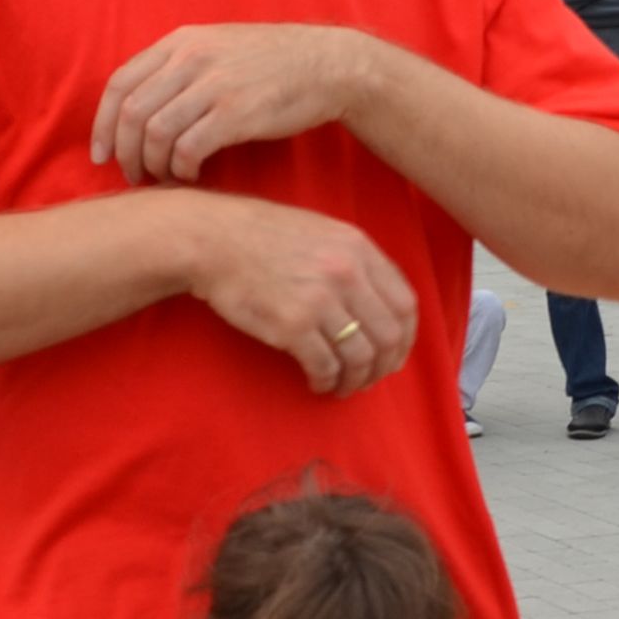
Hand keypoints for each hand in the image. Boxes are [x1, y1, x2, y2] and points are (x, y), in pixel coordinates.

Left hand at [93, 23, 365, 182]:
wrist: (327, 65)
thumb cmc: (271, 64)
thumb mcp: (217, 48)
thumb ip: (178, 68)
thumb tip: (139, 107)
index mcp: (180, 42)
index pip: (120, 83)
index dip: (102, 124)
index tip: (102, 155)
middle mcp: (191, 59)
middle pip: (132, 113)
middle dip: (125, 152)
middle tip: (134, 176)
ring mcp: (214, 84)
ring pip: (155, 133)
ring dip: (152, 164)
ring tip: (163, 178)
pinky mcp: (236, 112)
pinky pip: (188, 148)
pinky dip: (181, 169)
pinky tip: (191, 175)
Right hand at [179, 193, 418, 397]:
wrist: (213, 240)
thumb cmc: (263, 236)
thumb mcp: (322, 233)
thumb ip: (354, 262)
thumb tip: (379, 306)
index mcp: (359, 248)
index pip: (405, 304)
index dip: (405, 339)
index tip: (394, 355)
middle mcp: (346, 273)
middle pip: (388, 336)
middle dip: (383, 367)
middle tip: (369, 379)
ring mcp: (320, 300)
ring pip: (359, 357)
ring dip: (355, 380)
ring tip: (342, 386)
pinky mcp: (292, 325)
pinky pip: (324, 366)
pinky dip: (325, 381)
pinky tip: (317, 383)